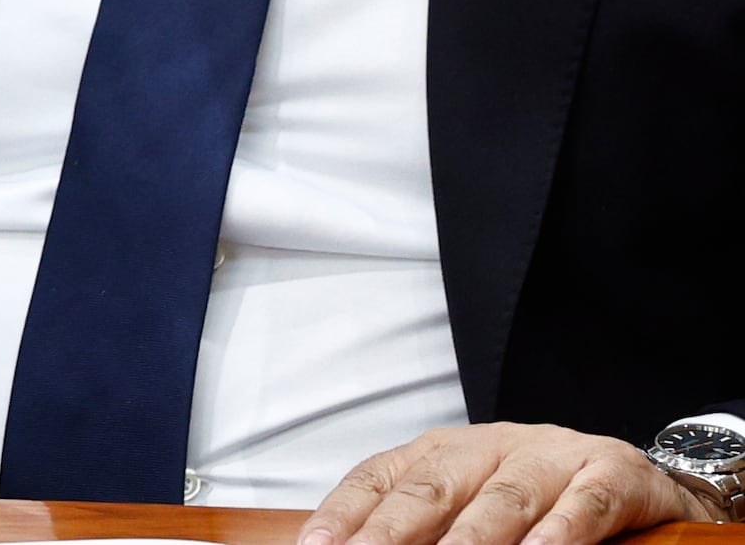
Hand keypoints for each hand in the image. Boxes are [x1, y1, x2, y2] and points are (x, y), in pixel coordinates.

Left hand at [309, 428, 732, 544]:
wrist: (637, 477)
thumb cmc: (540, 499)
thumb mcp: (473, 507)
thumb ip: (425, 530)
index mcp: (445, 453)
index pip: (381, 479)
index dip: (345, 513)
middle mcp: (491, 446)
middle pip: (434, 488)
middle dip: (394, 530)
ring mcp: (553, 456)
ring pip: (506, 496)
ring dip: (476, 536)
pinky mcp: (613, 473)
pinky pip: (585, 503)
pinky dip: (562, 529)